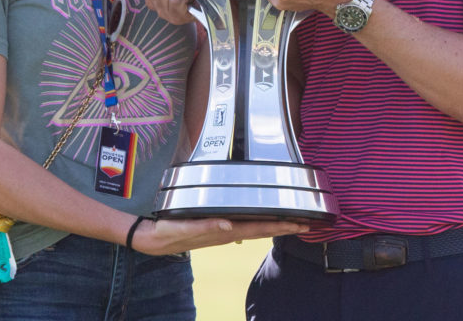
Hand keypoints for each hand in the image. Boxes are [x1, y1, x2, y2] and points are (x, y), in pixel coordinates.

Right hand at [131, 216, 308, 254]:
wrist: (155, 238)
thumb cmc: (170, 231)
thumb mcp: (186, 228)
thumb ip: (207, 226)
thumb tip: (228, 226)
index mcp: (225, 230)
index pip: (259, 227)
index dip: (281, 225)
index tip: (301, 224)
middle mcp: (228, 231)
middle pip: (262, 228)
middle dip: (285, 226)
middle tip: (307, 224)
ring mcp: (223, 231)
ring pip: (255, 228)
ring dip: (274, 226)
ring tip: (292, 223)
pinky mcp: (217, 228)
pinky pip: (241, 226)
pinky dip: (256, 225)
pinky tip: (264, 224)